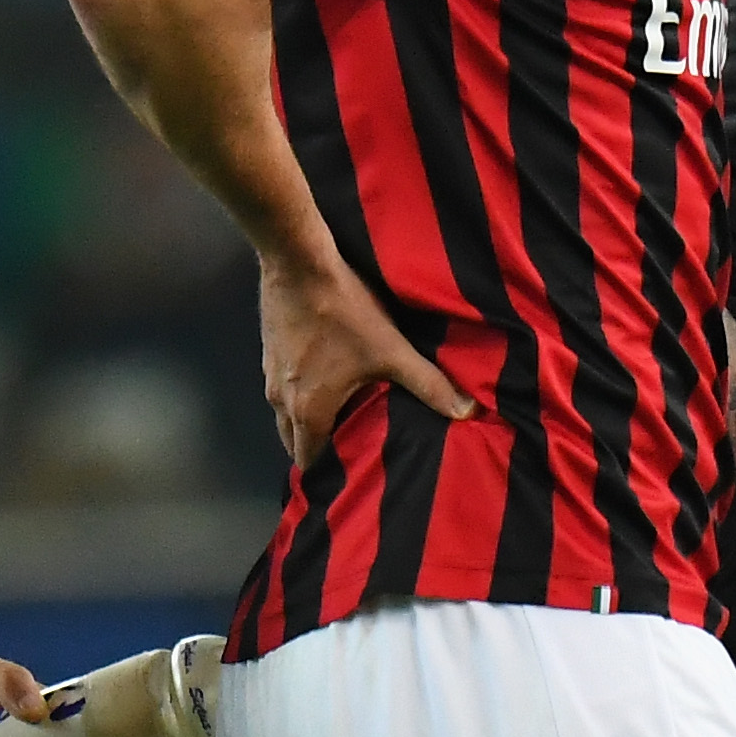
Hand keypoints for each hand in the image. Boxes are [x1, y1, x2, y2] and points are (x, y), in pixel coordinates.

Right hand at [254, 246, 475, 470]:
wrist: (298, 262)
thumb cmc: (344, 311)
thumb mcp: (391, 350)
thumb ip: (428, 384)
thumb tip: (467, 413)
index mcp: (308, 410)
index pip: (308, 460)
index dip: (328, 472)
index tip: (348, 474)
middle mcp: (281, 400)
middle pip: (292, 441)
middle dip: (315, 449)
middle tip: (347, 449)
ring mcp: (270, 375)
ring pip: (284, 414)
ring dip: (305, 421)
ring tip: (338, 417)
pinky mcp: (269, 352)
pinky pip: (281, 387)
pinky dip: (299, 394)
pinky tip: (323, 378)